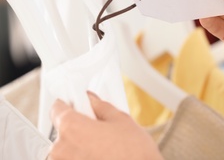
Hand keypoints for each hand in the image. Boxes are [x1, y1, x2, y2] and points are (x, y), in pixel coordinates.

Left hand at [48, 92, 162, 159]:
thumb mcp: (122, 121)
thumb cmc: (135, 154)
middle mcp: (61, 149)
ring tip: (104, 151)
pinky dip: (83, 159)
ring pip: (66, 152)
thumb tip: (93, 101)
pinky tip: (101, 158)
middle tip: (99, 133)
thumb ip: (101, 107)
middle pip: (62, 132)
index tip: (75, 107)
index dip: (68, 106)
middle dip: (78, 131)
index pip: (57, 109)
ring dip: (79, 150)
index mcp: (72, 128)